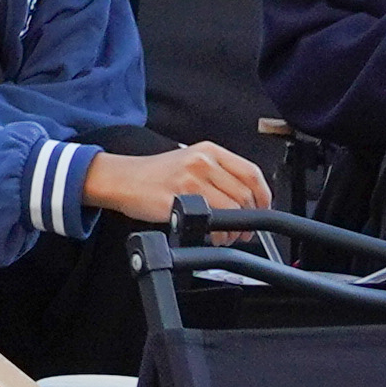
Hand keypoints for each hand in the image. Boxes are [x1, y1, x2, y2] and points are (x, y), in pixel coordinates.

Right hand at [88, 140, 278, 226]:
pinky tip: (212, 235)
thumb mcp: (190, 161)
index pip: (251, 172)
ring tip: (226, 236)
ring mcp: (192, 179)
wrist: (122, 179)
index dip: (263, 196)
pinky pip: (214, 220)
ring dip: (235, 229)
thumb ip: (218, 174)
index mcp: (209, 150)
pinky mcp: (181, 197)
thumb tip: (247, 200)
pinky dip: (219, 233)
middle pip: (245, 194)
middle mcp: (203, 161)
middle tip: (243, 231)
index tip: (263, 209)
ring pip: (233, 209)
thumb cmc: (153, 174)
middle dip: (250, 218)